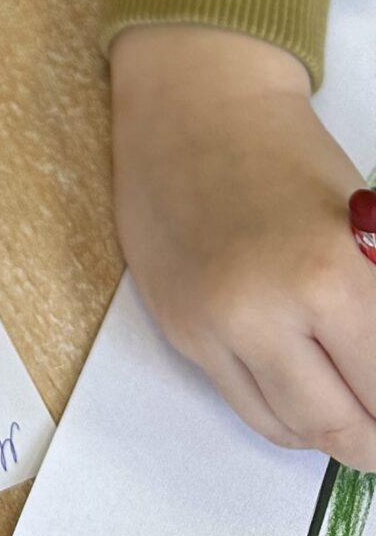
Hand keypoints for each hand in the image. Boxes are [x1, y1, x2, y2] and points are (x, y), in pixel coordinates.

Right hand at [112, 23, 375, 465]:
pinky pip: (242, 403)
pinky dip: (283, 412)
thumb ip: (373, 311)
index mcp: (327, 279)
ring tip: (352, 411)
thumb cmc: (288, 151)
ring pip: (289, 429)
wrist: (192, 103)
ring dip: (329, 432)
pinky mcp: (179, 329)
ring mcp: (212, 326)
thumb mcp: (362, 229)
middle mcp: (260, 314)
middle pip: (340, 428)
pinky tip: (303, 384)